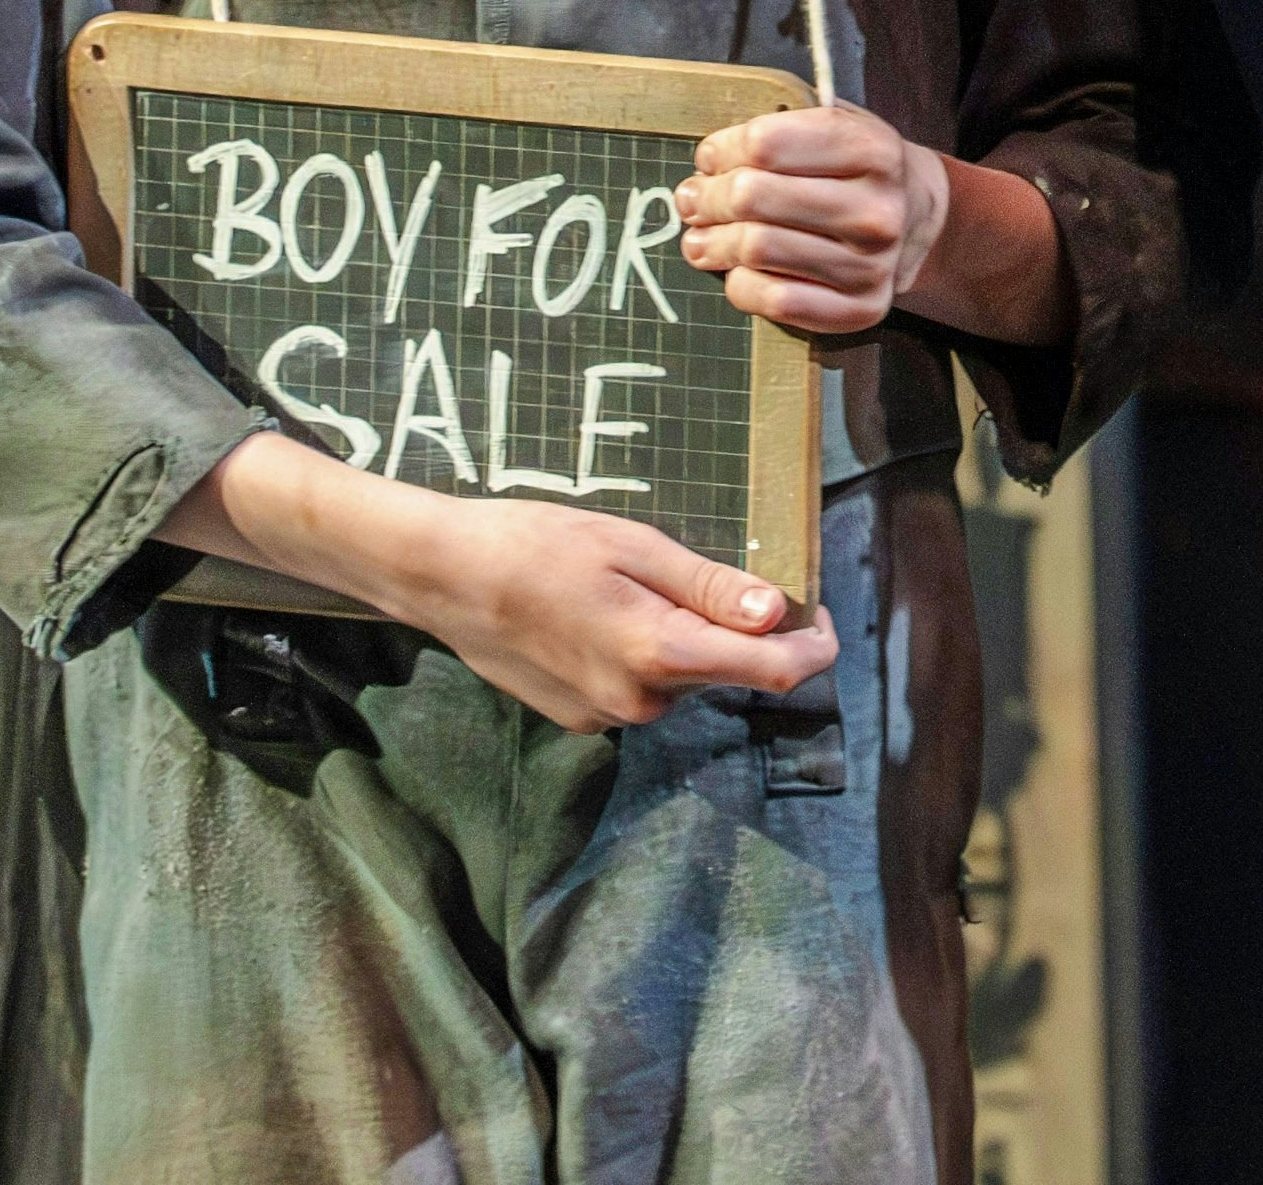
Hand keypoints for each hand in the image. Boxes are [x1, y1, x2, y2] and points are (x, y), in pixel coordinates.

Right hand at [178, 433, 828, 729]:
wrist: (442, 578)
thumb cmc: (536, 543)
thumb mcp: (632, 545)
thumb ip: (710, 586)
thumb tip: (782, 614)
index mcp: (660, 652)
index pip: (773, 672)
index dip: (812, 644)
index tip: (820, 612)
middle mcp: (640, 701)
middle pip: (723, 671)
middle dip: (733, 629)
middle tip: (693, 568)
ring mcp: (607, 718)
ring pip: (679, 678)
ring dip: (679, 638)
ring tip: (623, 582)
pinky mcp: (579, 719)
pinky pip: (637, 686)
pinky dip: (638, 653)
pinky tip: (592, 612)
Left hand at [678, 105, 952, 337]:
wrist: (914, 218)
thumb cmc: (853, 168)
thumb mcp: (833, 126)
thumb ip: (775, 133)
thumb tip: (706, 169)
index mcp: (872, 149)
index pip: (764, 143)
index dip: (721, 150)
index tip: (708, 159)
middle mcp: (878, 209)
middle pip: (751, 196)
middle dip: (707, 197)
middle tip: (692, 200)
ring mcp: (872, 264)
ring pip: (756, 250)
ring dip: (712, 243)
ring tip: (700, 238)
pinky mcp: (860, 308)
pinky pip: (775, 300)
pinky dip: (740, 286)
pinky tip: (737, 271)